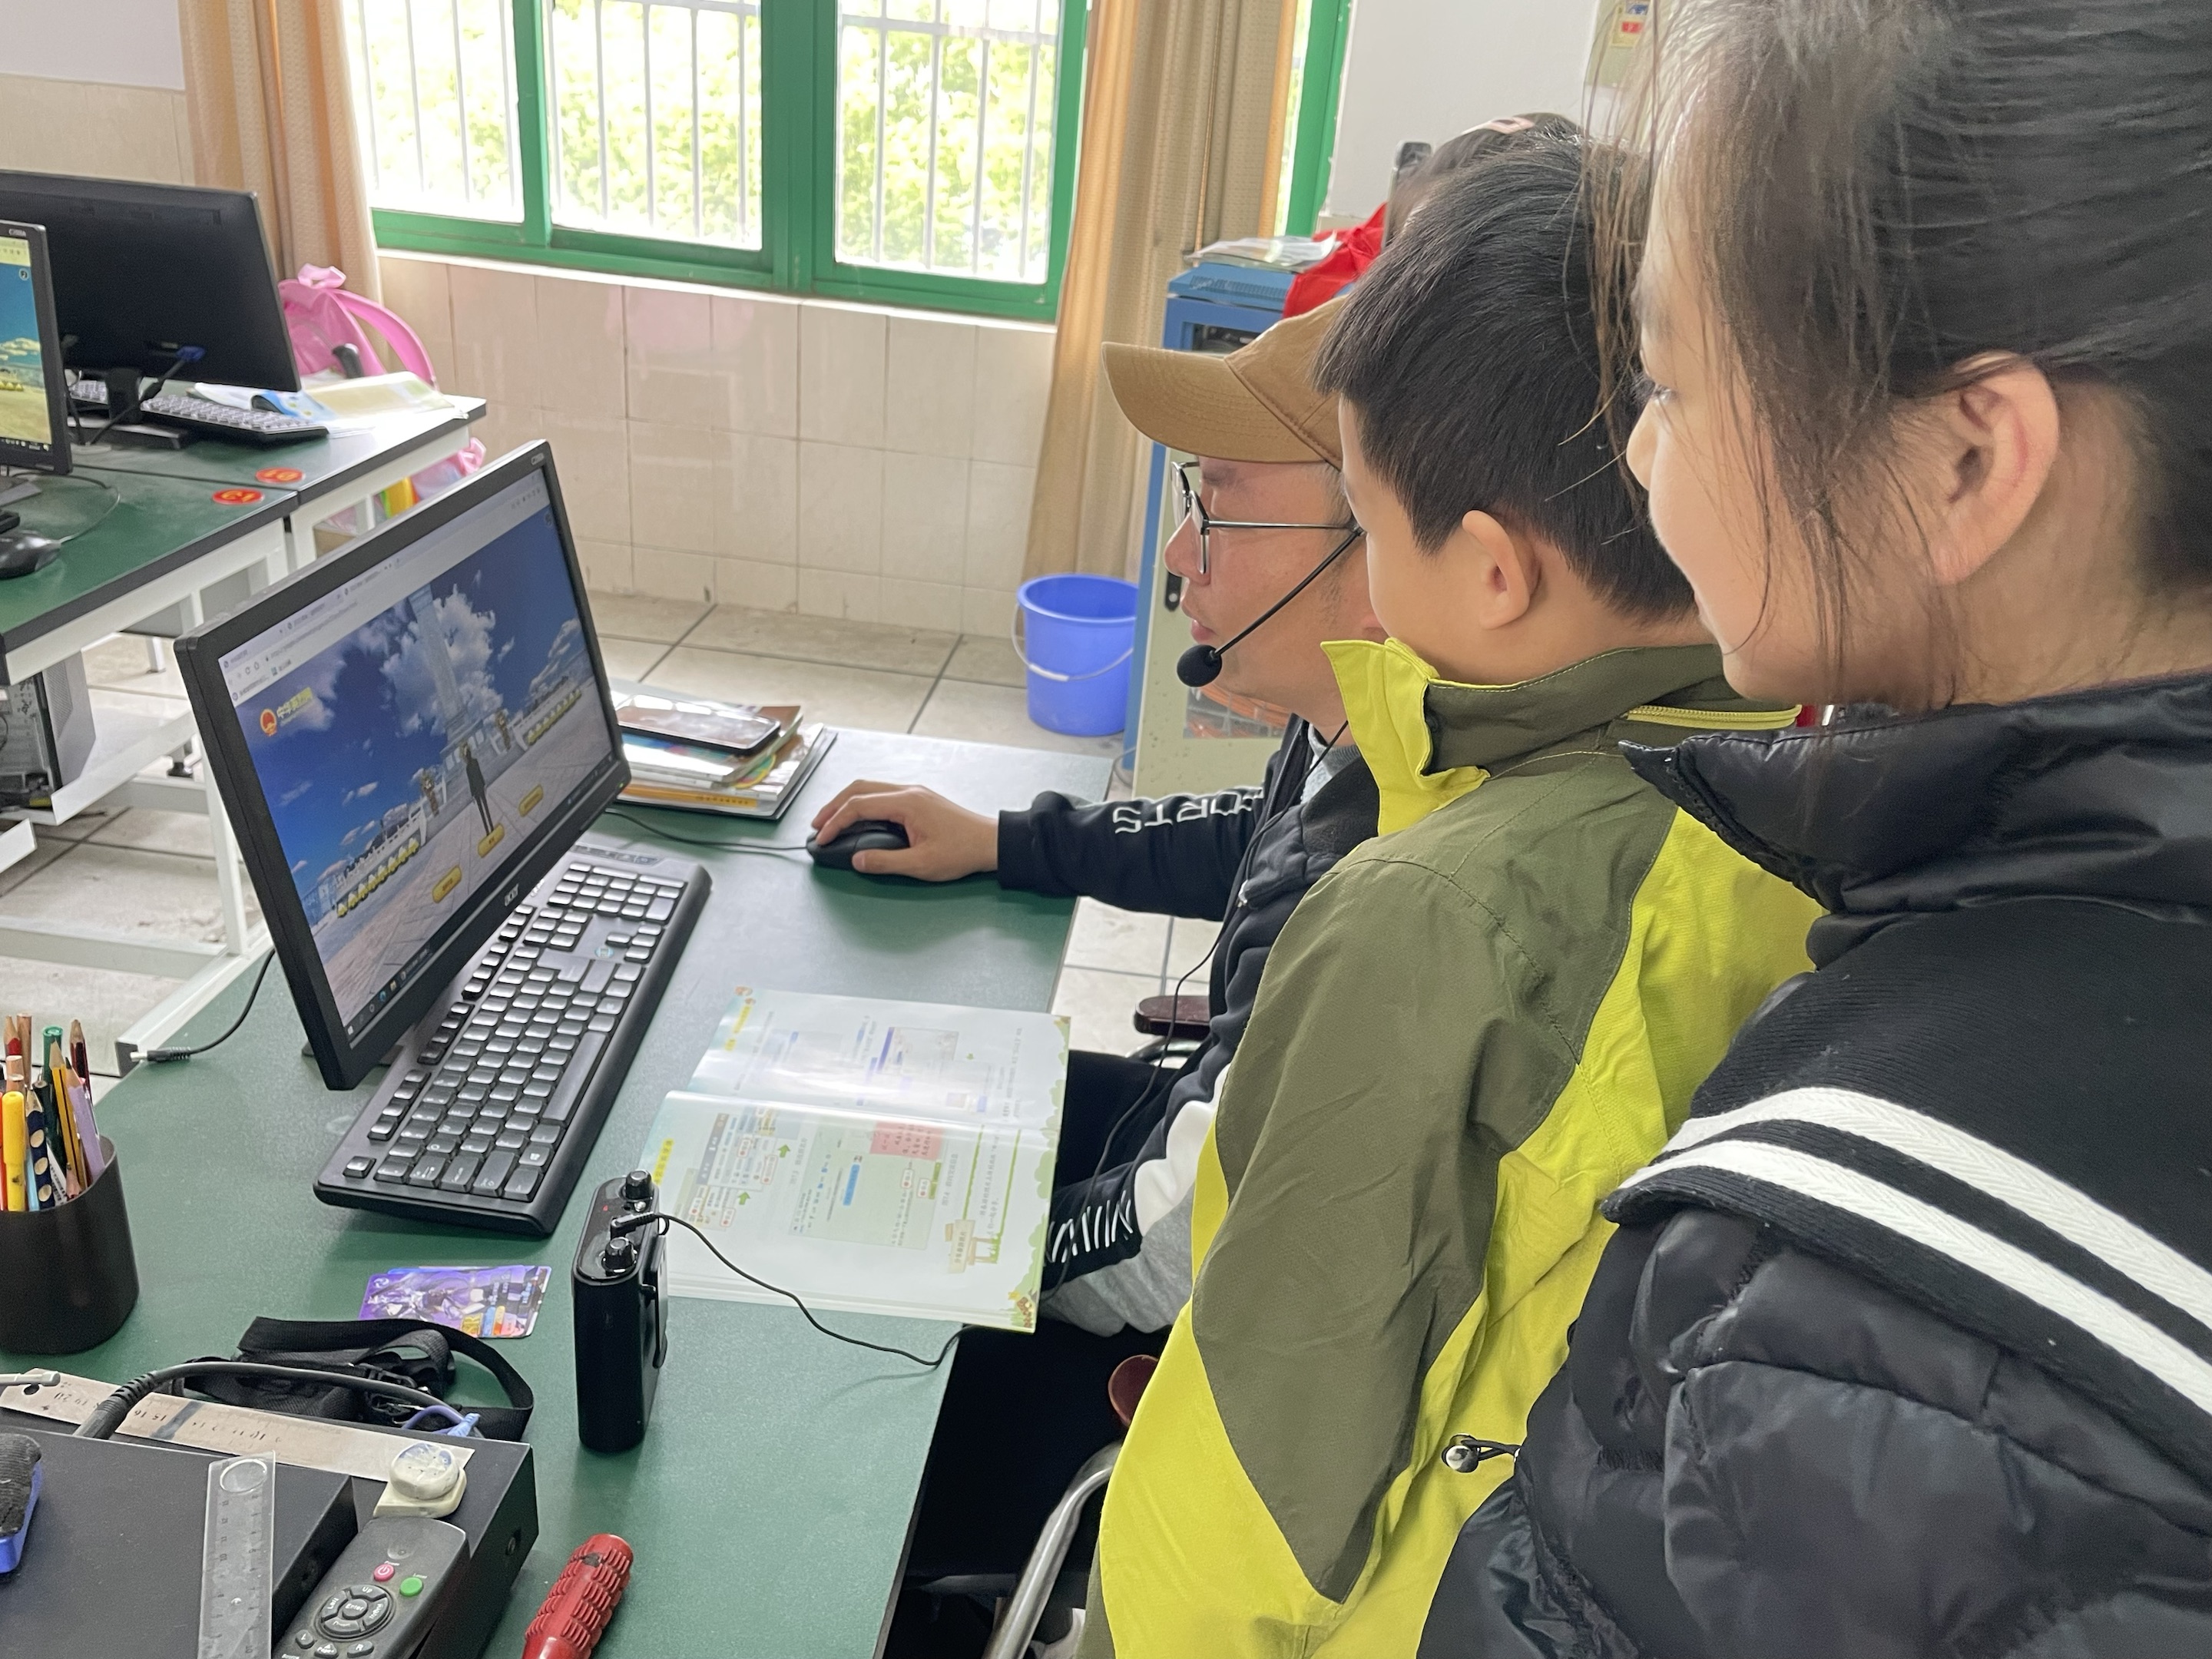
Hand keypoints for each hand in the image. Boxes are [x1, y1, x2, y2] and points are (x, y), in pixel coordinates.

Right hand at [809, 779, 998, 879]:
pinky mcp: (919, 799)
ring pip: (871, 788)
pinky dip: (864, 803)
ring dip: (848, 802)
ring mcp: (914, 793)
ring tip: (832, 821)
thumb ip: (885, 862)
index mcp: (907, 802)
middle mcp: (908, 791)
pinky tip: (859, 818)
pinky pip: (883, 794)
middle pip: (860, 788)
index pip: (859, 805)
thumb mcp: (921, 864)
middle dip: (834, 805)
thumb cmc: (961, 852)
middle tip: (817, 825)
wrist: (991, 842)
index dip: (835, 821)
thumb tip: (856, 859)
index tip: (822, 838)